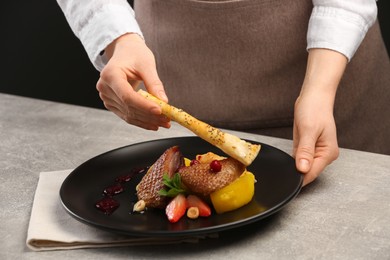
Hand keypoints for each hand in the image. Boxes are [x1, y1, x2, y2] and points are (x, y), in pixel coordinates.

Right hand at [96, 33, 169, 129]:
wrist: (124, 51)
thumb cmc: (134, 54)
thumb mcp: (146, 64)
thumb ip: (154, 83)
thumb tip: (164, 102)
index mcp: (110, 74)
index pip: (127, 96)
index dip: (144, 106)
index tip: (160, 110)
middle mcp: (104, 88)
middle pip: (129, 107)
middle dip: (150, 115)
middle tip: (167, 119)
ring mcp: (106, 97)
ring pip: (129, 115)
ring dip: (148, 121)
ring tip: (165, 122)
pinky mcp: (111, 103)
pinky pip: (127, 115)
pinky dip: (142, 121)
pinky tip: (154, 124)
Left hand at [293, 49, 346, 185]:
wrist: (313, 97)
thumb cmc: (314, 109)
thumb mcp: (308, 130)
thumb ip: (305, 151)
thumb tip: (302, 169)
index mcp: (328, 153)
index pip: (312, 173)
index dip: (299, 178)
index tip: (287, 180)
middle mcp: (323, 155)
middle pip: (307, 172)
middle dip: (295, 172)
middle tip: (282, 170)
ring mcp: (315, 152)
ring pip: (301, 167)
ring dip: (292, 166)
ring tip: (285, 161)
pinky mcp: (307, 148)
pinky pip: (298, 159)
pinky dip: (292, 160)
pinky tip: (287, 156)